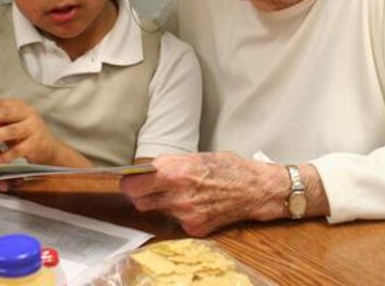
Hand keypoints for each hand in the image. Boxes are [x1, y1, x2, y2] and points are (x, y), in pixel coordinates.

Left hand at [0, 99, 59, 164]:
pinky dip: (4, 156)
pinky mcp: (35, 144)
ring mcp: (33, 129)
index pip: (2, 104)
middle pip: (7, 113)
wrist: (50, 150)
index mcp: (22, 107)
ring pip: (11, 131)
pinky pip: (17, 150)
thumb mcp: (14, 124)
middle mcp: (29, 114)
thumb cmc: (27, 135)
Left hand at [120, 152, 293, 236]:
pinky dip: (181, 213)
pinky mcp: (195, 228)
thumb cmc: (228, 168)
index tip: (130, 180)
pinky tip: (196, 204)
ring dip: (162, 202)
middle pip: (140, 202)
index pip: (133, 185)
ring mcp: (186, 215)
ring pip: (158, 210)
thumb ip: (170, 165)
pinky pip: (176, 221)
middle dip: (141, 194)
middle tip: (149, 187)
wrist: (255, 189)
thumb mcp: (195, 156)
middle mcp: (178, 196)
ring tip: (181, 192)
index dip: (129, 182)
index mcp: (176, 173)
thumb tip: (148, 170)